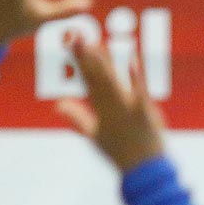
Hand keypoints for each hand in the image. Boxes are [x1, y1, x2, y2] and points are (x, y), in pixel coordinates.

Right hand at [53, 37, 165, 172]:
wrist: (143, 170)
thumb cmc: (119, 153)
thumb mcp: (94, 137)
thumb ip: (76, 119)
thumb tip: (58, 105)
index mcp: (99, 110)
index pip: (86, 79)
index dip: (77, 60)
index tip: (69, 41)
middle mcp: (111, 107)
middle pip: (96, 76)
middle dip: (86, 55)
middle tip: (76, 34)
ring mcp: (128, 108)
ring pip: (113, 81)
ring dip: (104, 61)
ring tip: (94, 42)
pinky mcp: (145, 111)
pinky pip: (140, 91)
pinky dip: (136, 77)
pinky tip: (133, 59)